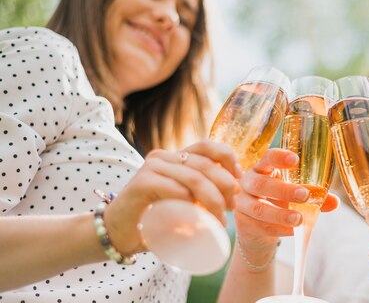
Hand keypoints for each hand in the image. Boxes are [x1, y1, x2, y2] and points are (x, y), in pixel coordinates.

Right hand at [104, 140, 241, 255]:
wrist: (117, 233)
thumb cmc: (154, 219)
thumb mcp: (182, 202)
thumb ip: (200, 194)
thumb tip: (233, 197)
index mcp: (175, 158)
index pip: (208, 146)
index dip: (229, 160)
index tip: (239, 182)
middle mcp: (164, 157)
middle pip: (206, 164)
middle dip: (226, 186)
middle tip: (231, 208)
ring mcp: (152, 168)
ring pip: (195, 178)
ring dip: (213, 201)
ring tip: (220, 221)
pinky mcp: (142, 183)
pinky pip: (175, 189)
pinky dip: (191, 204)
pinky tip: (197, 218)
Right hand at [233, 148, 338, 257]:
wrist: (256, 229)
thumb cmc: (278, 203)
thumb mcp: (294, 197)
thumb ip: (313, 197)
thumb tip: (335, 202)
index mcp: (262, 169)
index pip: (267, 158)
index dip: (279, 158)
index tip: (296, 160)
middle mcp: (248, 183)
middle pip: (261, 184)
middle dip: (284, 190)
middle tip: (305, 195)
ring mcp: (242, 204)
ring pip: (259, 208)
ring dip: (281, 214)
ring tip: (299, 219)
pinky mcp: (242, 223)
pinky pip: (260, 226)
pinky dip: (278, 229)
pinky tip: (293, 231)